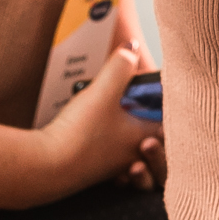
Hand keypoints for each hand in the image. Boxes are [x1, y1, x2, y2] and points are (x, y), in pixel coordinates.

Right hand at [35, 44, 158, 198]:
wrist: (46, 168)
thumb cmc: (79, 133)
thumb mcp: (102, 92)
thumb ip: (120, 67)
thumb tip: (133, 47)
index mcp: (143, 138)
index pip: (170, 123)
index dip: (172, 108)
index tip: (167, 95)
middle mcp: (133, 156)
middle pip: (156, 140)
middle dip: (155, 123)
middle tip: (150, 106)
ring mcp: (114, 168)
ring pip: (135, 152)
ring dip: (133, 137)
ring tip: (126, 120)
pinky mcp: (94, 172)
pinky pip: (113, 161)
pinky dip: (113, 149)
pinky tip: (102, 136)